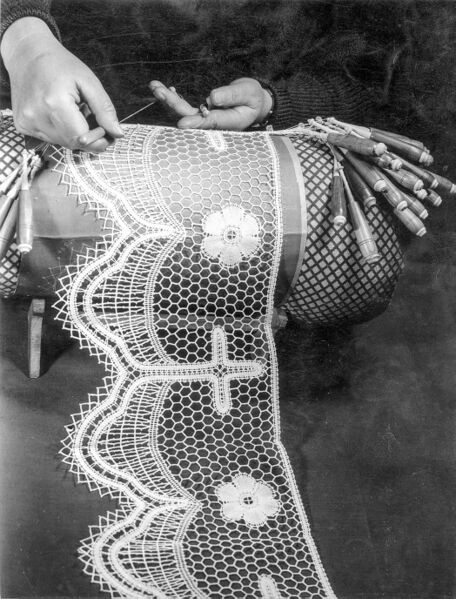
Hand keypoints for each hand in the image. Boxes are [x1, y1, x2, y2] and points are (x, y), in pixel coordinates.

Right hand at [1, 18, 123, 151]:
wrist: (27, 54)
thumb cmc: (60, 64)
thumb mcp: (89, 81)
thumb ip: (105, 110)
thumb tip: (118, 133)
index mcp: (54, 104)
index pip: (82, 139)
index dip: (98, 139)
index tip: (106, 130)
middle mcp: (37, 117)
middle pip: (73, 144)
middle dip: (89, 137)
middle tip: (91, 117)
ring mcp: (27, 122)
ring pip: (62, 143)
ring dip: (74, 134)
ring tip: (74, 112)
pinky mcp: (22, 125)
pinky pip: (50, 138)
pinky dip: (60, 131)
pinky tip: (59, 114)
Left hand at [149, 78, 272, 130]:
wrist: (254, 104)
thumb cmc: (253, 98)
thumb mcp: (248, 92)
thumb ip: (232, 95)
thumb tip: (212, 97)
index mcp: (228, 122)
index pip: (209, 122)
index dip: (195, 122)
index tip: (182, 123)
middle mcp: (214, 124)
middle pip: (190, 116)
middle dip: (173, 103)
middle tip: (158, 90)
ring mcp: (206, 120)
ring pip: (183, 113)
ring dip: (168, 100)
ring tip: (154, 86)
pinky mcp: (201, 114)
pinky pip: (184, 109)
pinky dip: (173, 99)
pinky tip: (164, 90)